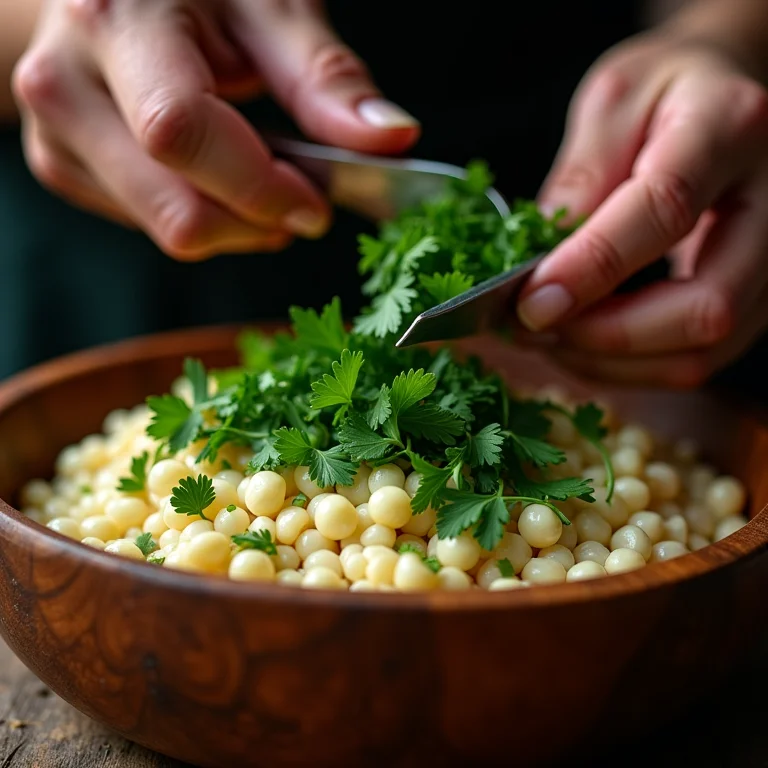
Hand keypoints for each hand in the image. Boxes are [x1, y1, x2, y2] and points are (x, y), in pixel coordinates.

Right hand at [12, 0, 418, 259]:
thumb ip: (325, 77)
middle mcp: (64, 81)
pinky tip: (216, 176)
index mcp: (116, 21)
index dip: (261, 187)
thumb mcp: (268, 7)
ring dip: (236, 225)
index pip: (183, 135)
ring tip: (261, 176)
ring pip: (167, 230)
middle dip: (258, 222)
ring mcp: (54, 132)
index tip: (318, 206)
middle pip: (176, 210)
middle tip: (302, 199)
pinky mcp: (61, 165)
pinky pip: (150, 227)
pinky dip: (204, 216)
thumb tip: (391, 139)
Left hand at [516, 33, 767, 387]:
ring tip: (551, 338)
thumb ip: (579, 179)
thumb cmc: (666, 92)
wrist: (726, 95)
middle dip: (607, 336)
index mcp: (728, 127)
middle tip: (535, 329)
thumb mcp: (611, 103)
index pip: (665, 210)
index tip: (530, 303)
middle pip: (706, 305)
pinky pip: (700, 357)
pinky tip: (585, 343)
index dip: (592, 268)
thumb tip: (541, 267)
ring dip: (613, 362)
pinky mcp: (760, 295)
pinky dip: (632, 366)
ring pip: (705, 349)